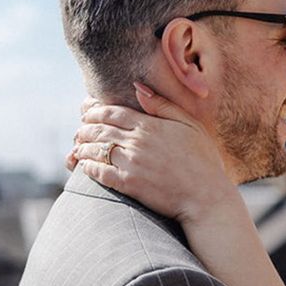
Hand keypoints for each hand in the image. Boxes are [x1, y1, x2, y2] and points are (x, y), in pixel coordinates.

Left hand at [67, 83, 235, 222]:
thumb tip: (137, 87)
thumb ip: (162, 105)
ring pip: (95, 149)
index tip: (88, 113)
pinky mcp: (129, 184)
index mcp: (149, 125)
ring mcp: (132, 163)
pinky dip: (88, 167)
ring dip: (82, 146)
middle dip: (84, 128)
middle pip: (99, 129)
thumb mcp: (189, 125)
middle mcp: (137, 142)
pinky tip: (85, 166)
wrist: (207, 197)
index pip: (111, 112)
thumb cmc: (203, 161)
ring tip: (78, 147)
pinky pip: (99, 172)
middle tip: (80, 131)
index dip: (94, 111)